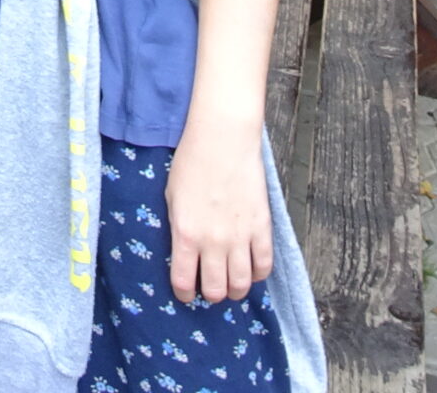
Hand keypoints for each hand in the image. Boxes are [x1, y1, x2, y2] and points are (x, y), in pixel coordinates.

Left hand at [164, 123, 270, 303]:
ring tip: (232, 283)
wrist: (222, 141)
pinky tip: (251, 268)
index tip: (186, 293)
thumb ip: (178, 229)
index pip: (183, 282)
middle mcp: (213, 242)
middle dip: (211, 294)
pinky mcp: (262, 228)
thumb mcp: (171, 198)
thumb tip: (184, 254)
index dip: (184, 294)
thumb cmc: (191, 164)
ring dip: (235, 289)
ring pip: (242, 285)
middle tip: (210, 286)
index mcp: (185, 234)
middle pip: (215, 290)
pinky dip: (258, 274)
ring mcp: (240, 237)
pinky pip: (264, 266)